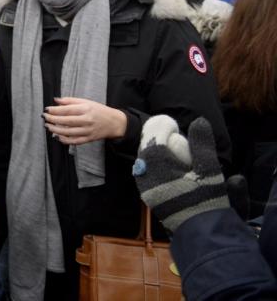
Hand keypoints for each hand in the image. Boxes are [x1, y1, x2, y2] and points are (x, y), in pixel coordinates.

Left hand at [42, 97, 126, 144]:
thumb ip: (70, 101)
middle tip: (45, 118)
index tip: (46, 109)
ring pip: (69, 132)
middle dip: (53, 120)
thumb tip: (56, 100)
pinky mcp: (89, 139)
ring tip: (48, 126)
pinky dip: (64, 140)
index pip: (67, 110)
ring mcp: (88, 131)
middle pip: (66, 121)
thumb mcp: (86, 102)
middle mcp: (87, 120)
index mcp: (86, 109)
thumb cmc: (98, 110)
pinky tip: (57, 136)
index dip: (55, 110)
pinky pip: (74, 141)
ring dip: (56, 130)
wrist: (114, 122)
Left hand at [133, 115, 227, 231]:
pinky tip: (167, 170)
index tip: (172, 126)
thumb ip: (201, 144)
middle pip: (146, 150)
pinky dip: (155, 169)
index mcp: (157, 165)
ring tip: (170, 152)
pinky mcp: (149, 198)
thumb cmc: (206, 199)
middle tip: (169, 136)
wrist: (201, 231)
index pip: (154, 138)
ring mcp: (145, 188)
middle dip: (156, 141)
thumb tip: (199, 121)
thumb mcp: (208, 169)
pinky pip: (147, 176)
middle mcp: (146, 175)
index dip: (162, 129)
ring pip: (145, 163)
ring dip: (155, 155)